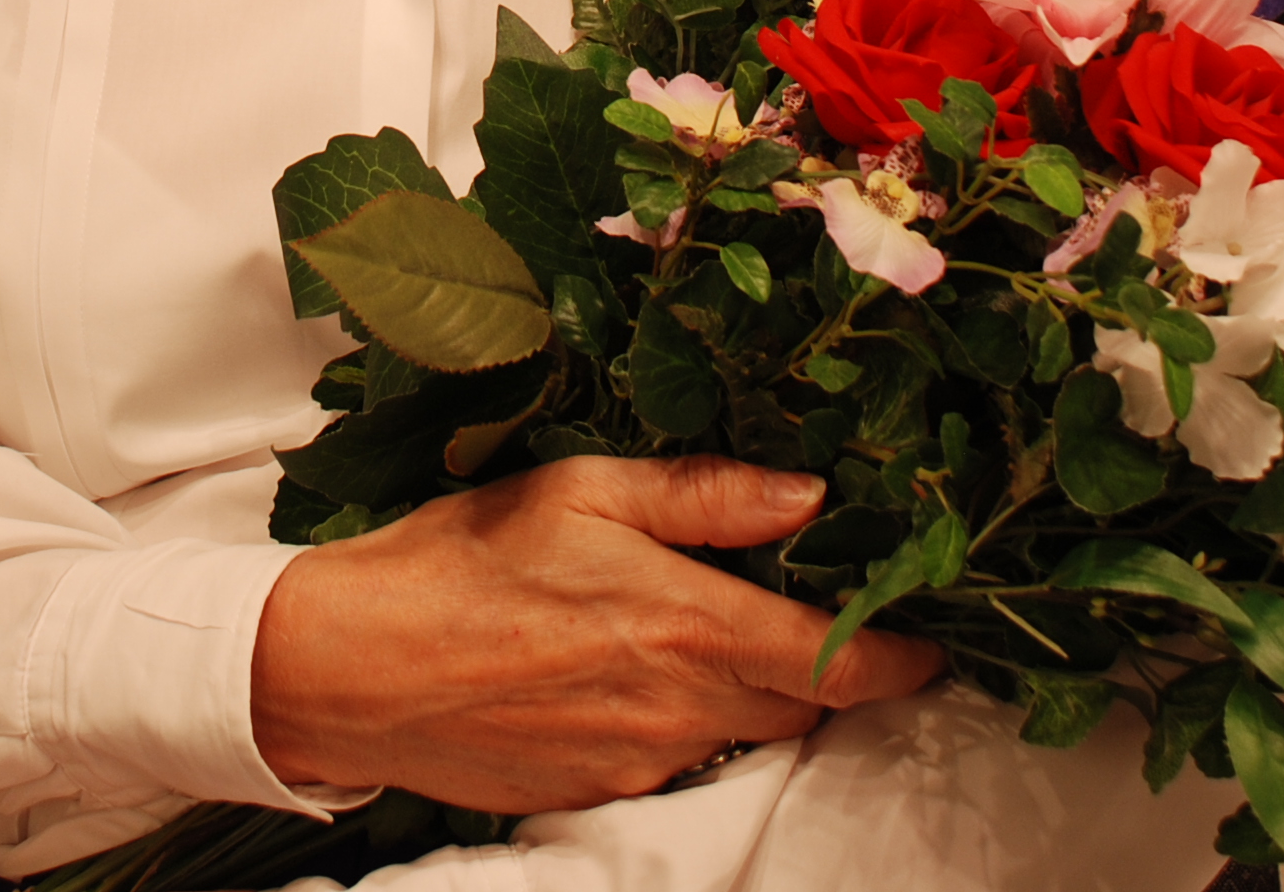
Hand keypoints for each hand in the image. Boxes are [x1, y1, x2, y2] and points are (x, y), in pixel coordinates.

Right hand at [247, 454, 946, 813]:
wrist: (351, 668)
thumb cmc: (458, 561)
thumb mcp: (579, 489)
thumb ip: (704, 496)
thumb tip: (808, 493)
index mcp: (686, 624)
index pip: (838, 661)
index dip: (900, 657)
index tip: (931, 641)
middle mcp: (679, 708)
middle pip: (800, 707)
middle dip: (818, 668)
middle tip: (801, 612)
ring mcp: (641, 763)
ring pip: (737, 735)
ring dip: (741, 692)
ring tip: (684, 631)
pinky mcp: (600, 794)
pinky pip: (673, 760)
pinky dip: (674, 720)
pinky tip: (618, 673)